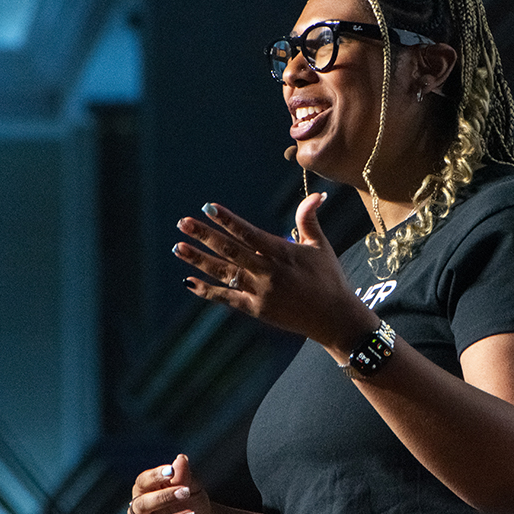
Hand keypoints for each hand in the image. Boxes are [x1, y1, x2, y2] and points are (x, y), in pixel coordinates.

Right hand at [129, 454, 210, 513]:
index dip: (154, 476)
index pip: (142, 482)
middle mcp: (137, 510)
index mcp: (144, 490)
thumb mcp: (191, 486)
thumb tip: (181, 459)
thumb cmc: (191, 499)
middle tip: (185, 492)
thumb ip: (184, 475)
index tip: (171, 471)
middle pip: (142, 504)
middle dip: (164, 498)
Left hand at [172, 192, 376, 350]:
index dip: (228, 220)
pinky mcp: (257, 310)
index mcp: (283, 253)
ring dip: (200, 260)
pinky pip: (227, 298)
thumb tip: (315, 194)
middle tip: (183, 223)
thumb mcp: (320, 246)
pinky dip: (207, 290)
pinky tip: (189, 281)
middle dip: (205, 235)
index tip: (208, 208)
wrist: (334, 318)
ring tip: (179, 247)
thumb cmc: (329, 279)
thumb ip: (309, 219)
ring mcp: (261, 292)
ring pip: (225, 273)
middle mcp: (269, 272)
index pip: (249, 233)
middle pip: (231, 251)